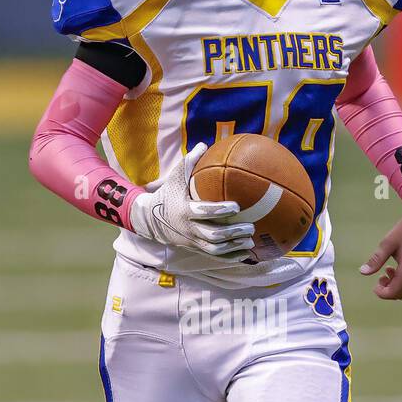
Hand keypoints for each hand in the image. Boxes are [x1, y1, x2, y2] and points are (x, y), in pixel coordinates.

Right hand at [129, 143, 254, 259]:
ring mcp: (192, 241)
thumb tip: (205, 144)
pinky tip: (246, 255)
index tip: (237, 206)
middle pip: (212, 235)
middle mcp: (188, 228)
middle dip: (233, 233)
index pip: (203, 212)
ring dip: (234, 247)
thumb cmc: (168, 193)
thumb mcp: (175, 177)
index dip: (220, 211)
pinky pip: (214, 256)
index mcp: (184, 210)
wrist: (151, 219)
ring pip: (215, 249)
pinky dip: (230, 257)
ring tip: (250, 242)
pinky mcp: (195, 248)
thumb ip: (190, 161)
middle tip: (251, 227)